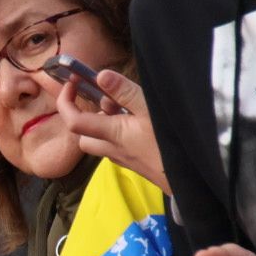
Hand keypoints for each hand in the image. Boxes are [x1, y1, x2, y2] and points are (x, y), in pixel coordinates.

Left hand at [55, 74, 169, 193]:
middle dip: (83, 115)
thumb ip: (125, 92)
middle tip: (99, 98)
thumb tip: (101, 75)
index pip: (73, 121)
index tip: (72, 82)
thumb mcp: (150, 111)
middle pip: (83, 136)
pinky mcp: (136, 163)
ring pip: (100, 142)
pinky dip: (118, 133)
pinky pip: (116, 147)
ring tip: (123, 106)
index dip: (65, 101)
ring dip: (103, 124)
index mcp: (111, 134)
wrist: (189, 179)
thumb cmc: (170, 143)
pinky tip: (137, 123)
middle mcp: (112, 149)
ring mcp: (124, 159)